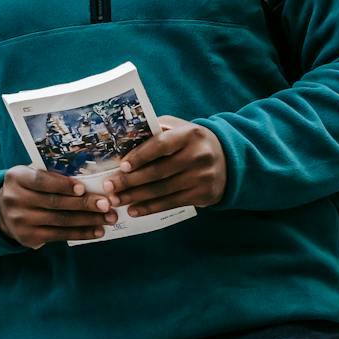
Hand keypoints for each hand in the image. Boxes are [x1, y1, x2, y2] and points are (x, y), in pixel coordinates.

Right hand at [0, 164, 112, 247]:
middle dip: (84, 204)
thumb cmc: (26, 188)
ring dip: (88, 220)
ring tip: (108, 218)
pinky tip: (97, 231)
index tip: (83, 188)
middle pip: (54, 202)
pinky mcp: (28, 237)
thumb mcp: (30, 175)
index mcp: (16, 178)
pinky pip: (59, 235)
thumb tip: (88, 183)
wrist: (2, 211)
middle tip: (107, 204)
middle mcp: (14, 199)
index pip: (40, 181)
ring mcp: (20, 220)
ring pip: (60, 220)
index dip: (62, 185)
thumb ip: (51, 177)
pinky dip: (81, 233)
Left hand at [102, 116, 226, 215]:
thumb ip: (155, 130)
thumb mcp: (179, 128)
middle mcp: (198, 156)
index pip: (161, 145)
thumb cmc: (192, 142)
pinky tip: (134, 210)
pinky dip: (150, 208)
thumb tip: (123, 140)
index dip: (140, 156)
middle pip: (159, 171)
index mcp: (189, 134)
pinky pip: (172, 203)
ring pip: (163, 190)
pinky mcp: (204, 195)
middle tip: (109, 186)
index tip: (122, 166)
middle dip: (130, 181)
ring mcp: (202, 177)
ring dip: (136, 197)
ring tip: (116, 200)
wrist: (229, 160)